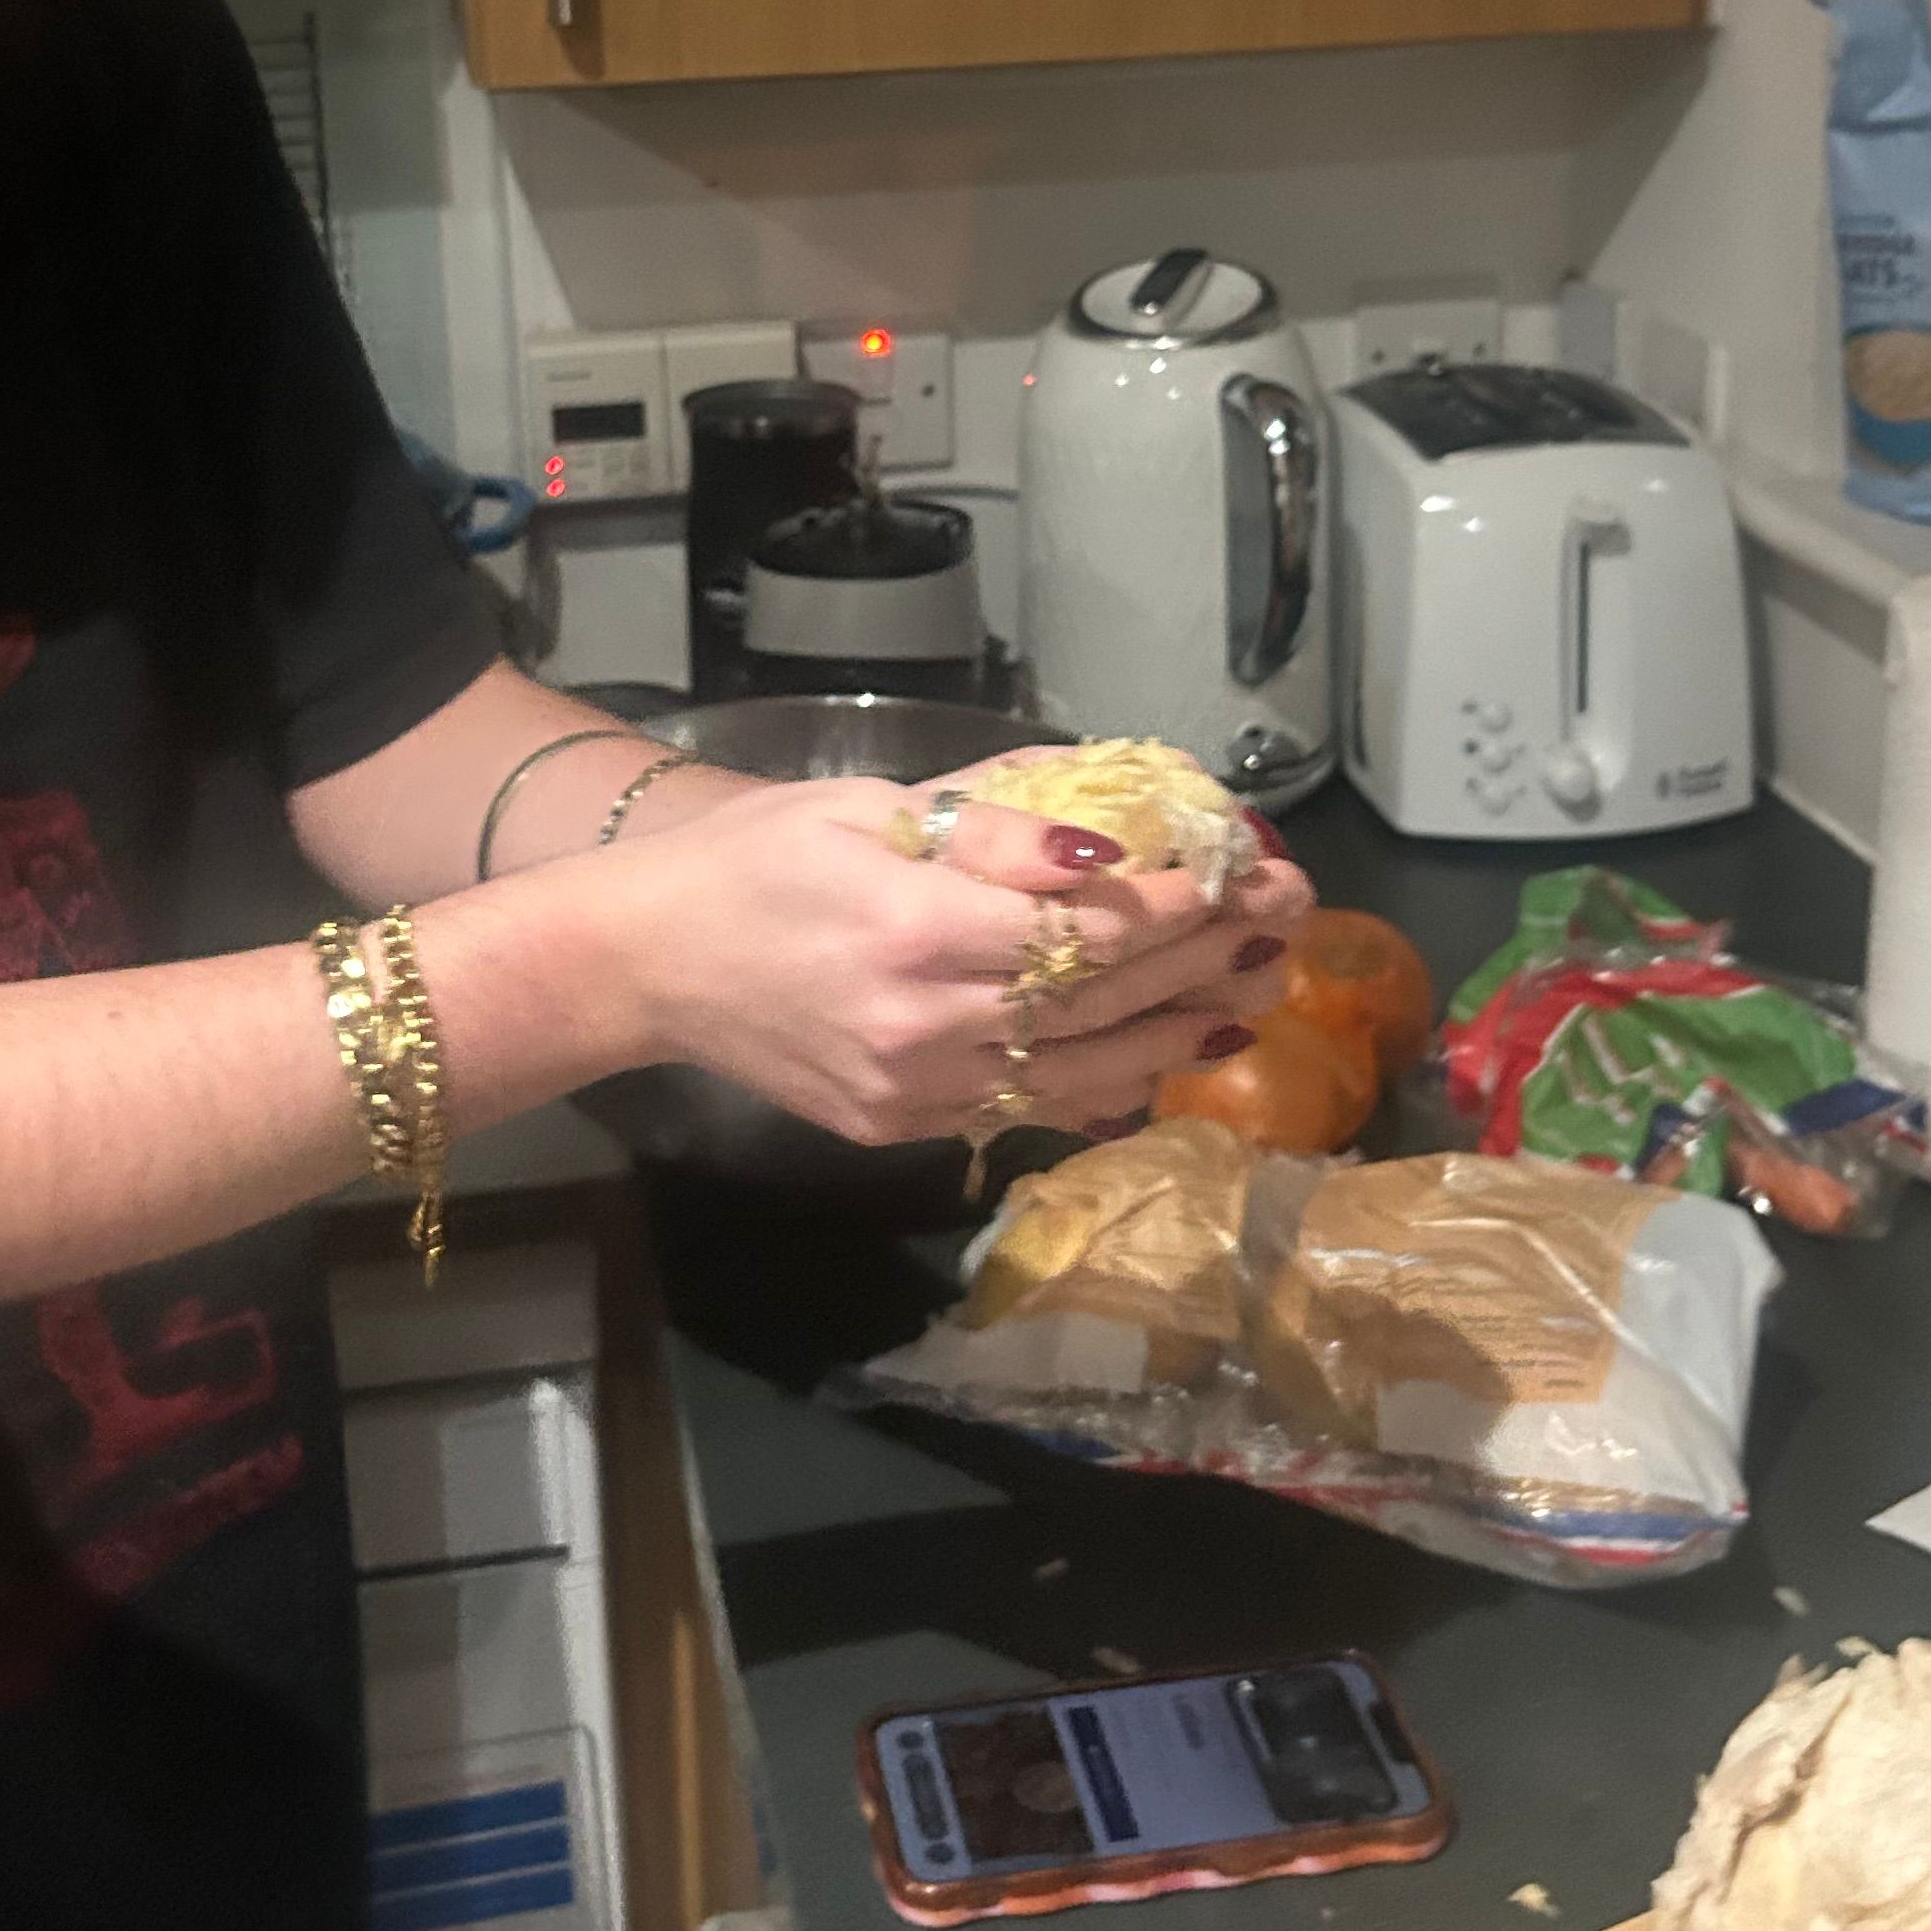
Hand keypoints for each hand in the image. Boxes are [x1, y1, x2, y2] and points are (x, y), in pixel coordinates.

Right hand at [598, 774, 1313, 1146]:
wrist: (647, 963)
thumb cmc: (756, 859)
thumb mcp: (868, 804)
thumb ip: (991, 825)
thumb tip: (1105, 842)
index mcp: (918, 927)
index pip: (1087, 927)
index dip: (1177, 903)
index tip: (1242, 870)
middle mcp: (927, 1022)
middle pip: (1102, 997)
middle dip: (1205, 958)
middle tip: (1283, 924)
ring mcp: (917, 1089)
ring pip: (1082, 1069)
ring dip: (1179, 1033)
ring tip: (1252, 993)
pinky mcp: (903, 1126)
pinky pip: (1027, 1107)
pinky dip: (1107, 1083)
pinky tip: (1167, 1058)